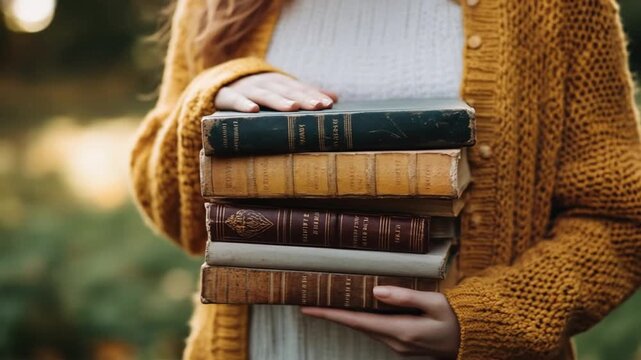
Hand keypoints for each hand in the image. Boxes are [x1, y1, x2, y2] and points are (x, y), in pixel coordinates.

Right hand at [214, 72, 337, 111]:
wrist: (220, 86)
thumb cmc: (259, 93)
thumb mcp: (282, 92)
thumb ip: (306, 94)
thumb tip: (335, 97)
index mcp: (279, 83)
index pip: (300, 89)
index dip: (314, 95)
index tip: (328, 104)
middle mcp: (265, 83)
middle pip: (286, 91)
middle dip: (302, 98)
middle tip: (317, 106)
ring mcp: (246, 89)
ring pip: (265, 94)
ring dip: (278, 100)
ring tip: (292, 107)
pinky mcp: (228, 97)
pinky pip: (235, 100)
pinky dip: (243, 104)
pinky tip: (253, 110)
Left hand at [301, 286, 459, 358]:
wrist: (472, 341)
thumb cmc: (457, 319)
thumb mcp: (435, 303)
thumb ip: (405, 297)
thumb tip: (376, 291)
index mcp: (400, 330)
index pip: (357, 321)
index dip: (331, 314)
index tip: (309, 308)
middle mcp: (395, 341)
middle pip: (356, 325)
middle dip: (332, 313)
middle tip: (309, 300)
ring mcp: (397, 346)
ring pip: (365, 328)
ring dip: (346, 317)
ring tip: (326, 303)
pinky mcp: (401, 344)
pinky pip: (375, 330)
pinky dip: (362, 320)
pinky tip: (355, 309)